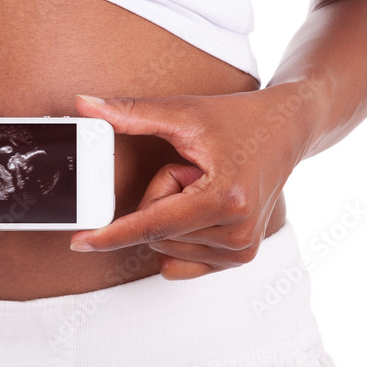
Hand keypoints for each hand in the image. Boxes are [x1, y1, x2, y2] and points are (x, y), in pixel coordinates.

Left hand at [70, 84, 314, 279]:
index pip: (153, 224)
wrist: (287, 129)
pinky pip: (180, 261)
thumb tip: (83, 105)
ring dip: (173, 213)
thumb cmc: (237, 118)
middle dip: (161, 196)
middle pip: (155, 231)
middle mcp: (237, 232)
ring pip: (164, 245)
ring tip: (206, 183)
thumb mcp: (183, 112)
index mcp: (225, 198)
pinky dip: (178, 235)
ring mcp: (242, 250)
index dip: (111, 233)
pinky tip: (201, 211)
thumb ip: (130, 113)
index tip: (80, 243)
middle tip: (193, 168)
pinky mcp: (241, 258)